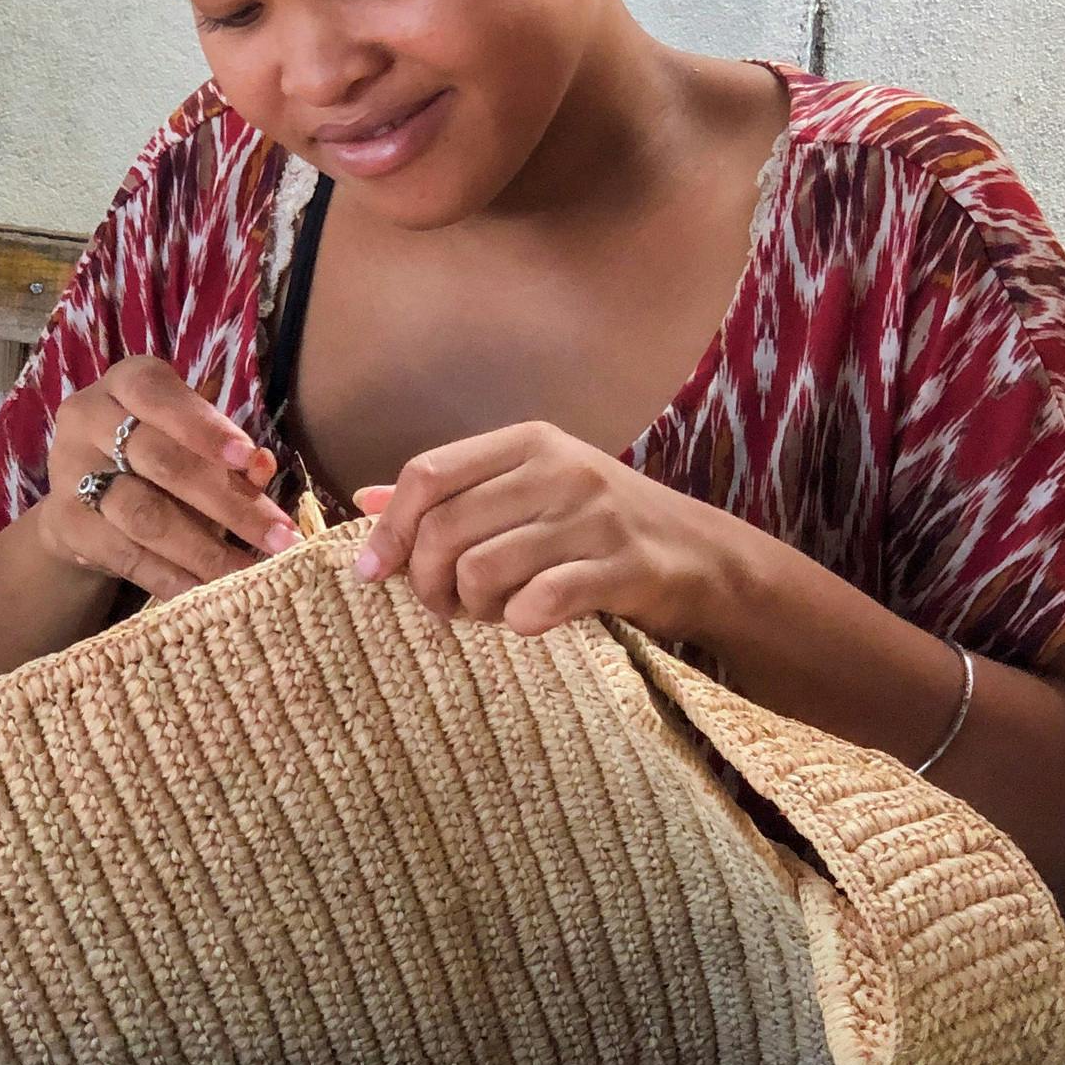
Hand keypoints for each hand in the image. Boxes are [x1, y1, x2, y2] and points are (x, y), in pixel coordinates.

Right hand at [37, 355, 299, 600]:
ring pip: (143, 514)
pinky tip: (207, 591)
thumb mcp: (192, 440)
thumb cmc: (156, 454)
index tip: (250, 458)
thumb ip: (229, 453)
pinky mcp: (63, 523)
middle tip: (280, 537)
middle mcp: (88, 418)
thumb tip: (262, 467)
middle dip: (228, 503)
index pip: (162, 397)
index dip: (206, 428)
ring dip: (204, 549)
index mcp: (127, 382)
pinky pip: (124, 555)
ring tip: (251, 573)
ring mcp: (70, 471)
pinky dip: (171, 577)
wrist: (83, 496)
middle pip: (161, 461)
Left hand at [349, 420, 717, 639]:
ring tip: (490, 612)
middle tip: (444, 606)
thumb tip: (362, 498)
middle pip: (444, 529)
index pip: (427, 474)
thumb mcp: (528, 491)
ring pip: (482, 569)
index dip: (388, 529)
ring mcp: (595, 516)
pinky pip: (540, 602)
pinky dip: (519, 622)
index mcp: (528, 442)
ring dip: (472, 608)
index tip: (372, 572)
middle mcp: (559, 468)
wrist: (702, 555)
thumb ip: (452, 494)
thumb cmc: (598, 526)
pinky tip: (528, 621)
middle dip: (425, 581)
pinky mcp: (624, 567)